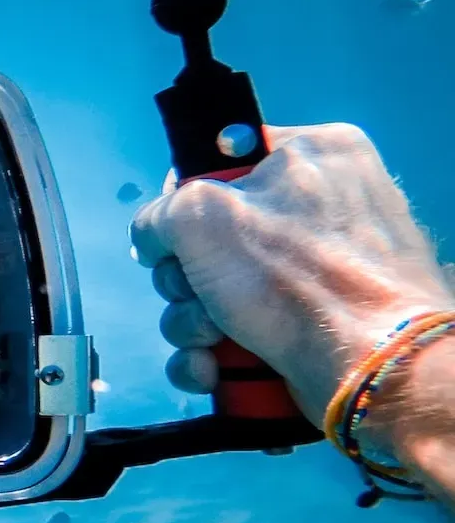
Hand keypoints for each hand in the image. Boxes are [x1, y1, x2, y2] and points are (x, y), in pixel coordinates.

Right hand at [130, 123, 453, 424]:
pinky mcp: (310, 325)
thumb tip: (155, 238)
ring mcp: (319, 271)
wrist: (368, 369)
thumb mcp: (200, 215)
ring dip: (193, 325)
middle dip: (186, 282)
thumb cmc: (297, 281)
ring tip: (213, 341)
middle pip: (209, 237)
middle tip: (199, 294)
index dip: (183, 204)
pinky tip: (214, 369)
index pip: (219, 164)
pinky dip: (215, 357)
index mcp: (315, 153)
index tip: (176, 238)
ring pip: (215, 293)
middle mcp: (323, 207)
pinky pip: (237, 333)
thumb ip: (159, 212)